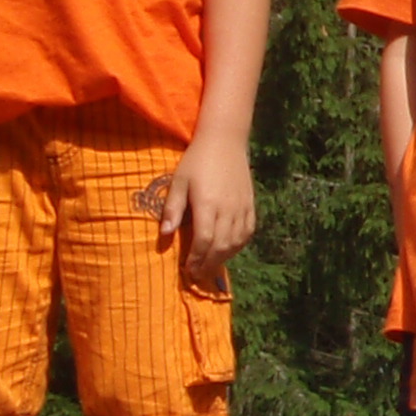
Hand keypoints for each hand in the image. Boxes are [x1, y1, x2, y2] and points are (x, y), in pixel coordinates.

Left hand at [163, 129, 258, 279]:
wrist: (225, 141)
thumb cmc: (196, 161)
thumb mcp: (178, 182)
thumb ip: (173, 209)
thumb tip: (164, 235)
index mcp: (208, 204)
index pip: (204, 240)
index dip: (196, 258)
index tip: (187, 269)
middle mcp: (228, 208)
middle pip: (221, 246)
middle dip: (209, 264)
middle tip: (197, 275)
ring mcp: (242, 207)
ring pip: (236, 242)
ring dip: (223, 258)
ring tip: (211, 265)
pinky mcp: (250, 205)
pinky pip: (248, 232)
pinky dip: (238, 245)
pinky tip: (229, 250)